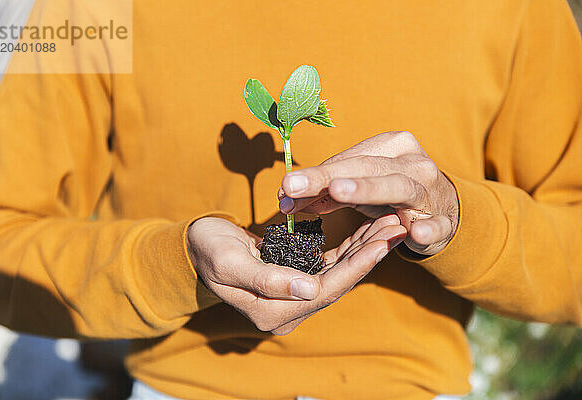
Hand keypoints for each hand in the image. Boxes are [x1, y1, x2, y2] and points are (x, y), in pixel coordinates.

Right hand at [187, 216, 404, 334]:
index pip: (325, 290)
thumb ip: (267, 280)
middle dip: (369, 255)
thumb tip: (309, 290)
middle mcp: (288, 310)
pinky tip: (367, 231)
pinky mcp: (296, 278)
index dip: (355, 267)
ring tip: (390, 226)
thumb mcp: (230, 262)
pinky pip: (329, 265)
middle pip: (339, 282)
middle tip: (397, 228)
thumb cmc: (208, 250)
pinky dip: (349, 248)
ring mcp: (293, 297)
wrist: (195, 247)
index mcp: (273, 312)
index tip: (382, 244)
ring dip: (364, 249)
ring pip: (339, 273)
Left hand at [278, 131, 458, 255]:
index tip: (285, 188)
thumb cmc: (393, 196)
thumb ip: (328, 191)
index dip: (315, 174)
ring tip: (337, 192)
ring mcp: (430, 191)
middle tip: (293, 186)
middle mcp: (412, 163)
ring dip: (367, 189)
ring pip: (399, 187)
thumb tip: (287, 197)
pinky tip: (416, 232)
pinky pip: (436, 225)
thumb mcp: (360, 190)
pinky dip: (428, 228)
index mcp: (392, 147)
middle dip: (326, 177)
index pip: (348, 159)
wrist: (444, 212)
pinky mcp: (442, 221)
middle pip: (365, 167)